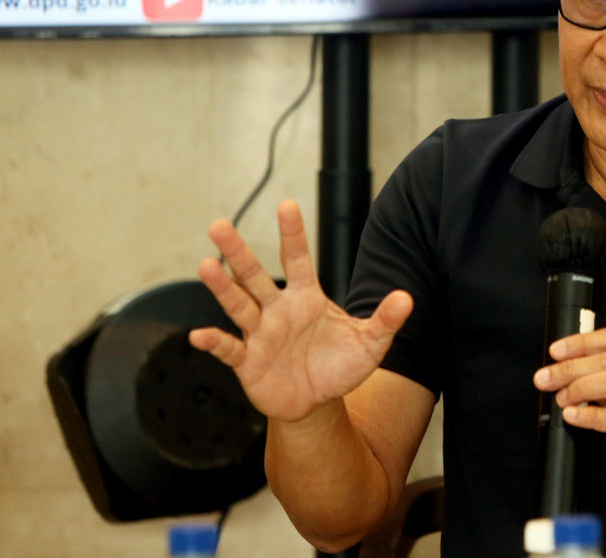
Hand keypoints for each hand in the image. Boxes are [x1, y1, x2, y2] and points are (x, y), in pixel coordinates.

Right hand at [189, 199, 411, 423]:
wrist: (318, 401)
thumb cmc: (340, 365)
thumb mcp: (370, 343)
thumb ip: (386, 320)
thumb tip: (407, 298)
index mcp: (307, 297)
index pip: (298, 259)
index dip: (292, 233)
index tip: (286, 205)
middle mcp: (279, 309)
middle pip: (255, 275)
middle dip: (238, 251)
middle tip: (219, 224)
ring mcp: (260, 333)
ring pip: (238, 304)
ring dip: (222, 287)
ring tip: (206, 265)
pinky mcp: (248, 361)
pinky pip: (229, 348)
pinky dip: (214, 342)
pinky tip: (198, 335)